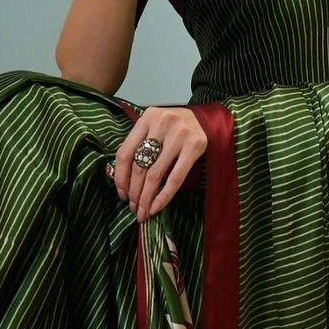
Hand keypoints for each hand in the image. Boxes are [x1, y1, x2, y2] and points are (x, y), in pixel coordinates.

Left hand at [114, 105, 207, 221]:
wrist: (207, 120)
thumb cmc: (175, 127)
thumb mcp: (155, 128)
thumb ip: (140, 145)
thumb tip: (124, 182)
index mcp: (147, 117)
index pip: (125, 153)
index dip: (120, 178)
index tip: (121, 194)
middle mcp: (162, 123)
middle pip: (139, 165)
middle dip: (134, 192)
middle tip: (133, 208)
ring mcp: (179, 134)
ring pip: (155, 174)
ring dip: (146, 197)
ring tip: (144, 211)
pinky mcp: (194, 145)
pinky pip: (175, 178)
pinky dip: (164, 196)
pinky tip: (157, 207)